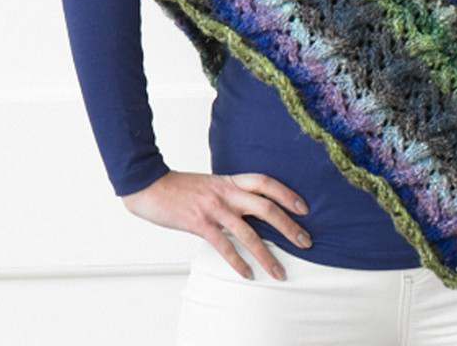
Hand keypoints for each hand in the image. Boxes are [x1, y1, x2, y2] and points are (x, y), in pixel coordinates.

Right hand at [121, 170, 312, 280]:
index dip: (287, 194)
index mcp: (230, 181)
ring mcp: (214, 208)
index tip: (304, 208)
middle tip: (306, 241)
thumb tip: (245, 210)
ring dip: (267, 254)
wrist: (149, 183)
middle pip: (266, 208)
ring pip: (248, 232)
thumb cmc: (179, 187)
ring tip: (280, 272)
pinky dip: (237, 262)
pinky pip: (224, 246)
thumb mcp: (210, 185)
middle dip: (289, 226)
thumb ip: (228, 194)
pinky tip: (248, 274)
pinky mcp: (199, 224)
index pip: (266, 182)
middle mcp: (227, 193)